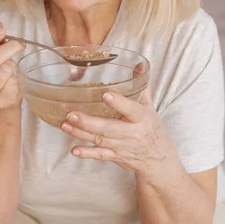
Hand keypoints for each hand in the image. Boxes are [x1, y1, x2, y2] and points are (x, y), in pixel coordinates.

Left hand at [60, 87, 179, 178]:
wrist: (159, 159)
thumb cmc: (151, 129)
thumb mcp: (149, 107)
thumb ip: (141, 86)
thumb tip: (139, 64)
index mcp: (143, 118)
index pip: (132, 110)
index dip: (120, 103)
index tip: (106, 95)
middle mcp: (133, 134)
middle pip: (110, 128)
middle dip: (89, 122)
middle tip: (71, 114)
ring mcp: (123, 146)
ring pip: (101, 140)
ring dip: (81, 133)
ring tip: (65, 124)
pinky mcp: (116, 156)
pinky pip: (100, 155)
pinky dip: (87, 154)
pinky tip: (74, 150)